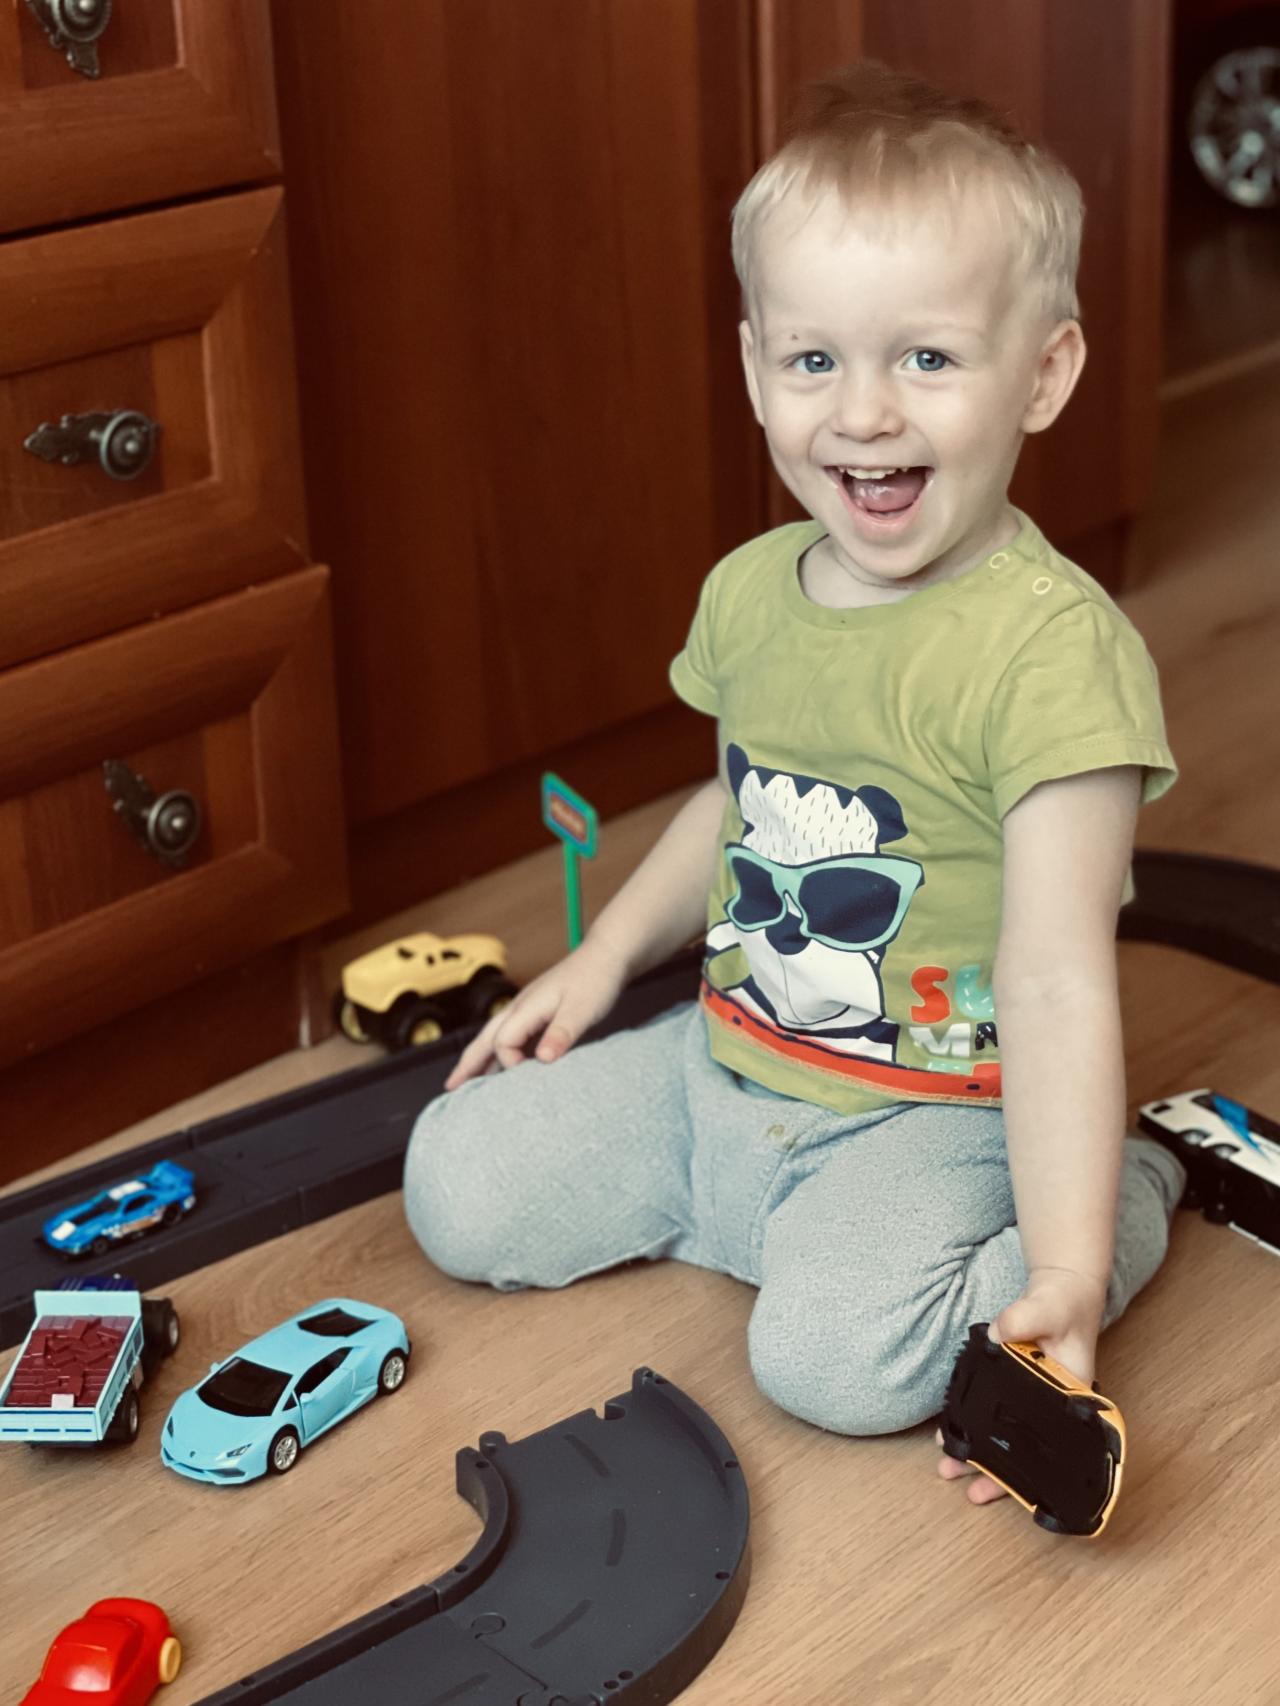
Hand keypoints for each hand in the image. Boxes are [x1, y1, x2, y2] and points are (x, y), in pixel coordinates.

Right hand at [444, 935, 630, 1089]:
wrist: (606, 956)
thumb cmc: (595, 980)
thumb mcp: (581, 1010)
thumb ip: (561, 1034)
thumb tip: (543, 1059)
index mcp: (526, 1008)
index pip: (502, 1043)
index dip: (511, 1063)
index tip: (529, 1077)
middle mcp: (519, 1008)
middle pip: (485, 1038)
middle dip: (468, 1063)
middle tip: (451, 1087)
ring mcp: (526, 1008)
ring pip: (494, 1036)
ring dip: (479, 1058)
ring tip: (467, 1080)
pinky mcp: (537, 1011)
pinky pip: (510, 1035)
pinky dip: (499, 1052)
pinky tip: (504, 1063)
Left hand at [935, 1265, 1107, 1506]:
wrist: (1061, 1289)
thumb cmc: (1066, 1303)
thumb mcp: (1049, 1307)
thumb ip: (1025, 1317)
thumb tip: (999, 1331)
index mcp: (1072, 1398)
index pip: (1050, 1447)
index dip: (1026, 1471)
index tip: (999, 1488)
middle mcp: (1054, 1406)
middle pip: (1023, 1448)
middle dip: (992, 1470)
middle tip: (958, 1480)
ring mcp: (1033, 1397)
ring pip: (1006, 1435)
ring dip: (978, 1452)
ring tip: (947, 1465)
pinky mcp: (1014, 1384)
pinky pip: (995, 1411)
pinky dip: (975, 1423)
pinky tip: (951, 1432)